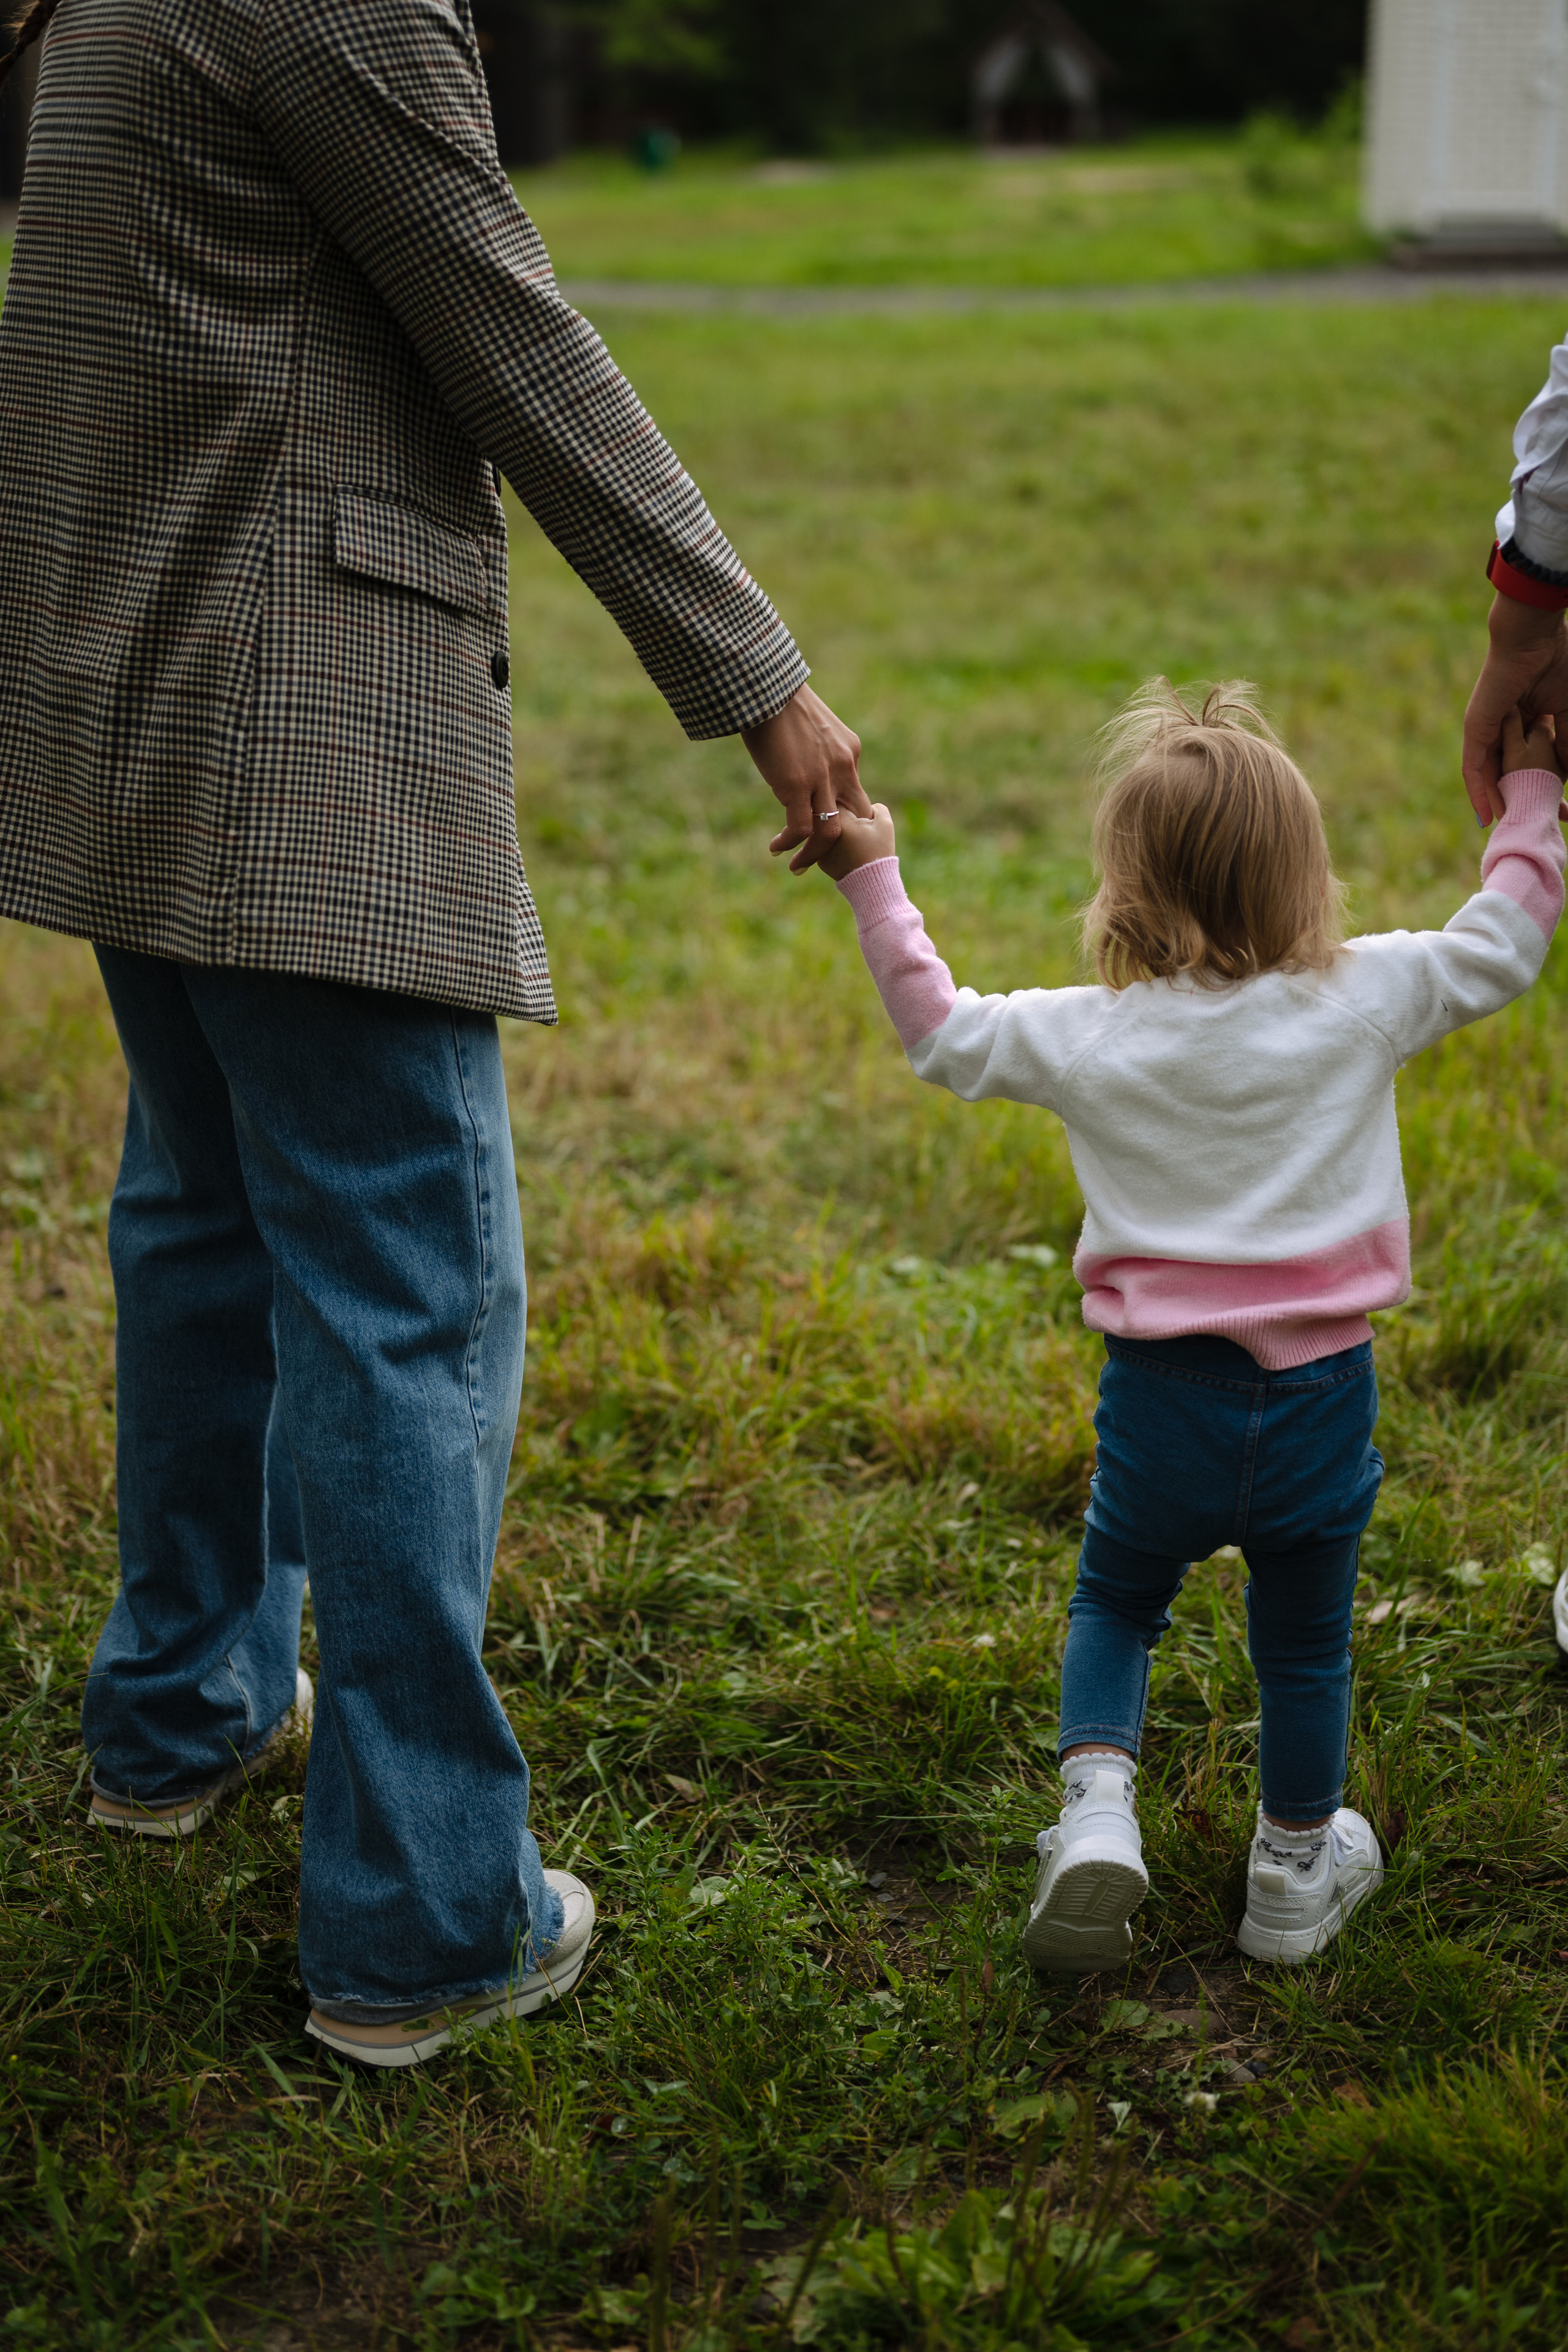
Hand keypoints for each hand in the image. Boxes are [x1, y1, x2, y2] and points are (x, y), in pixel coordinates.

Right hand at [743, 684, 869, 873]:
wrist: (764, 685)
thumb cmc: (778, 701)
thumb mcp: (812, 727)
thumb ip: (818, 751)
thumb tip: (802, 768)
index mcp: (848, 751)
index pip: (853, 795)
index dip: (844, 818)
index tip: (826, 830)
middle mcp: (843, 766)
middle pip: (853, 819)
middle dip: (839, 844)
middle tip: (819, 857)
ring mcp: (821, 777)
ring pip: (830, 832)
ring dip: (814, 854)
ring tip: (797, 864)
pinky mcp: (796, 785)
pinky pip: (801, 828)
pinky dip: (790, 844)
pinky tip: (776, 848)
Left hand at [816, 802, 895, 880]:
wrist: (872, 883)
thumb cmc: (879, 851)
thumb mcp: (885, 823)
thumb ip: (876, 807)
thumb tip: (866, 806)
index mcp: (837, 820)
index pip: (838, 798)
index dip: (850, 803)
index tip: (858, 812)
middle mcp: (822, 833)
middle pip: (829, 815)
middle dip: (842, 818)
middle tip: (857, 828)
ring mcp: (819, 848)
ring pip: (826, 831)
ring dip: (836, 832)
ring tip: (855, 841)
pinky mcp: (820, 861)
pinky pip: (825, 846)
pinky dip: (834, 846)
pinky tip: (849, 852)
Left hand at [1462, 594, 1567, 820]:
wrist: (1533, 638)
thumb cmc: (1554, 664)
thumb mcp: (1566, 712)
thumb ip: (1566, 742)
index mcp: (1525, 724)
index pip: (1533, 764)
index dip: (1548, 788)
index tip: (1565, 812)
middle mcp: (1503, 731)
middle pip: (1510, 775)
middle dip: (1525, 802)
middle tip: (1541, 827)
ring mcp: (1487, 732)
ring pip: (1490, 777)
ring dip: (1501, 804)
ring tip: (1510, 831)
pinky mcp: (1476, 730)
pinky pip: (1474, 768)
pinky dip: (1478, 792)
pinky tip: (1484, 816)